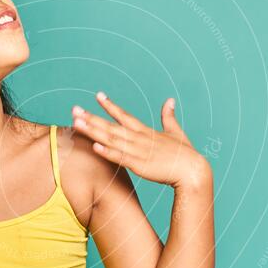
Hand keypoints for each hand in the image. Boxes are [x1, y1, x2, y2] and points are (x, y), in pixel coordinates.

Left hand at [71, 92, 211, 190]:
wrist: (193, 171)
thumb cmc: (185, 154)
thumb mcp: (176, 132)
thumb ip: (168, 116)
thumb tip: (169, 100)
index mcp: (145, 131)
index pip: (124, 115)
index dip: (110, 105)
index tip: (97, 95)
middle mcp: (138, 138)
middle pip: (110, 126)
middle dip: (91, 117)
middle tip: (74, 109)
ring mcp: (138, 151)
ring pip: (111, 139)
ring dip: (93, 131)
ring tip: (77, 123)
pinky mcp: (139, 165)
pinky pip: (120, 158)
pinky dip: (107, 152)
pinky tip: (94, 147)